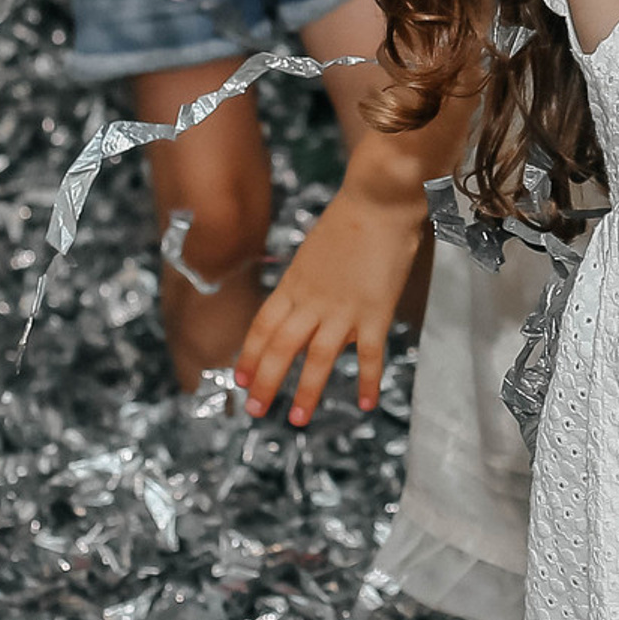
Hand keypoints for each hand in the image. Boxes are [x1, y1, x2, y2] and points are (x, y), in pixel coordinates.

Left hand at [237, 185, 430, 422]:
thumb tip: (306, 309)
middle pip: (281, 348)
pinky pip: (369, 354)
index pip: (262, 327)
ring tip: (296, 419)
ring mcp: (343, 309)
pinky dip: (367, 380)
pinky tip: (366, 404)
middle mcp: (311, 301)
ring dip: (306, 392)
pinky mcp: (375, 311)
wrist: (378, 200)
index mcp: (294, 284)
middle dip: (266, 382)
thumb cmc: (350, 218)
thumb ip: (309, 284)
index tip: (240, 379)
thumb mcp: (314, 253)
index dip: (250, 355)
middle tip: (255, 409)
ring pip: (317, 359)